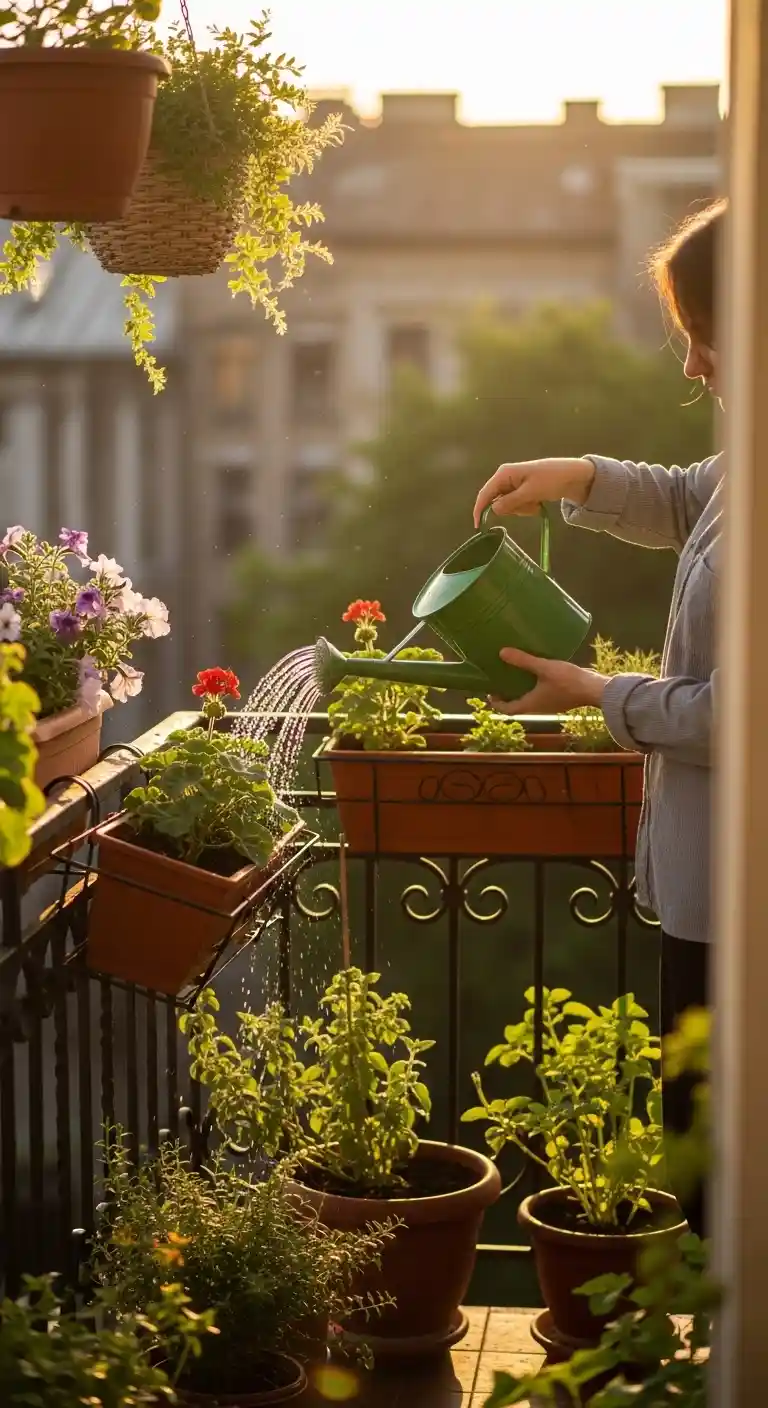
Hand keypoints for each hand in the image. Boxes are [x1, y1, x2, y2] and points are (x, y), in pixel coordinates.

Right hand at [473, 457, 595, 527]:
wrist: (574, 476)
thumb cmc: (552, 479)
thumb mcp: (530, 493)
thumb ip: (510, 502)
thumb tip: (492, 510)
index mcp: (504, 473)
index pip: (485, 494)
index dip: (480, 510)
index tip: (478, 526)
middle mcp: (506, 477)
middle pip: (497, 502)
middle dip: (512, 509)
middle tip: (529, 506)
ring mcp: (514, 484)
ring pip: (508, 506)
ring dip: (521, 509)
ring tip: (536, 502)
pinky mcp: (522, 490)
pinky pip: (517, 505)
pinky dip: (527, 507)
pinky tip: (538, 502)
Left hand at [490, 647, 608, 714]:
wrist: (594, 689)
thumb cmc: (568, 681)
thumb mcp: (544, 668)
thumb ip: (523, 661)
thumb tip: (501, 652)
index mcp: (531, 704)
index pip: (508, 709)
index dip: (496, 703)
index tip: (489, 692)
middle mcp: (538, 708)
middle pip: (517, 705)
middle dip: (507, 694)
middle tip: (500, 680)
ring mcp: (549, 704)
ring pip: (529, 700)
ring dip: (520, 690)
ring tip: (515, 674)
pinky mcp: (558, 699)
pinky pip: (540, 695)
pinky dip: (533, 687)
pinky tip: (535, 673)